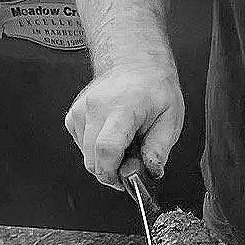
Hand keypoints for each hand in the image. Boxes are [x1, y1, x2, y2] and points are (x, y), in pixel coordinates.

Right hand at [64, 64, 184, 187]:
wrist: (135, 64)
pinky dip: (96, 149)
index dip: (114, 172)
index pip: (107, 148)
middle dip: (112, 171)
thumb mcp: (171, 118)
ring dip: (105, 159)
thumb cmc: (154, 88)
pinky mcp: (73, 115)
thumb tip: (151, 171)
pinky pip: (81, 145)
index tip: (126, 179)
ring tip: (126, 142)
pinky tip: (113, 136)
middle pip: (92, 158)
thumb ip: (159, 148)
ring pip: (86, 155)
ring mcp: (80, 110)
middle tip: (133, 162)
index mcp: (122, 107)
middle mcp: (95, 108)